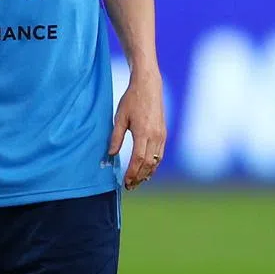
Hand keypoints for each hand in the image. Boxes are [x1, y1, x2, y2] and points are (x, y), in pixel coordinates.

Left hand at [109, 69, 165, 190]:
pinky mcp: (163, 133)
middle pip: (148, 164)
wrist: (149, 86)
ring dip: (147, 173)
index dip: (132, 173)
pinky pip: (160, 154)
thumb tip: (110, 154)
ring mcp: (162, 135)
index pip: (138, 160)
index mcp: (143, 133)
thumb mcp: (120, 117)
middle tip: (130, 187)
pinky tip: (147, 170)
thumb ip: (116, 137)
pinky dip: (153, 165)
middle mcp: (155, 136)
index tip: (125, 182)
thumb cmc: (131, 100)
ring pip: (156, 161)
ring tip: (137, 182)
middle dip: (139, 177)